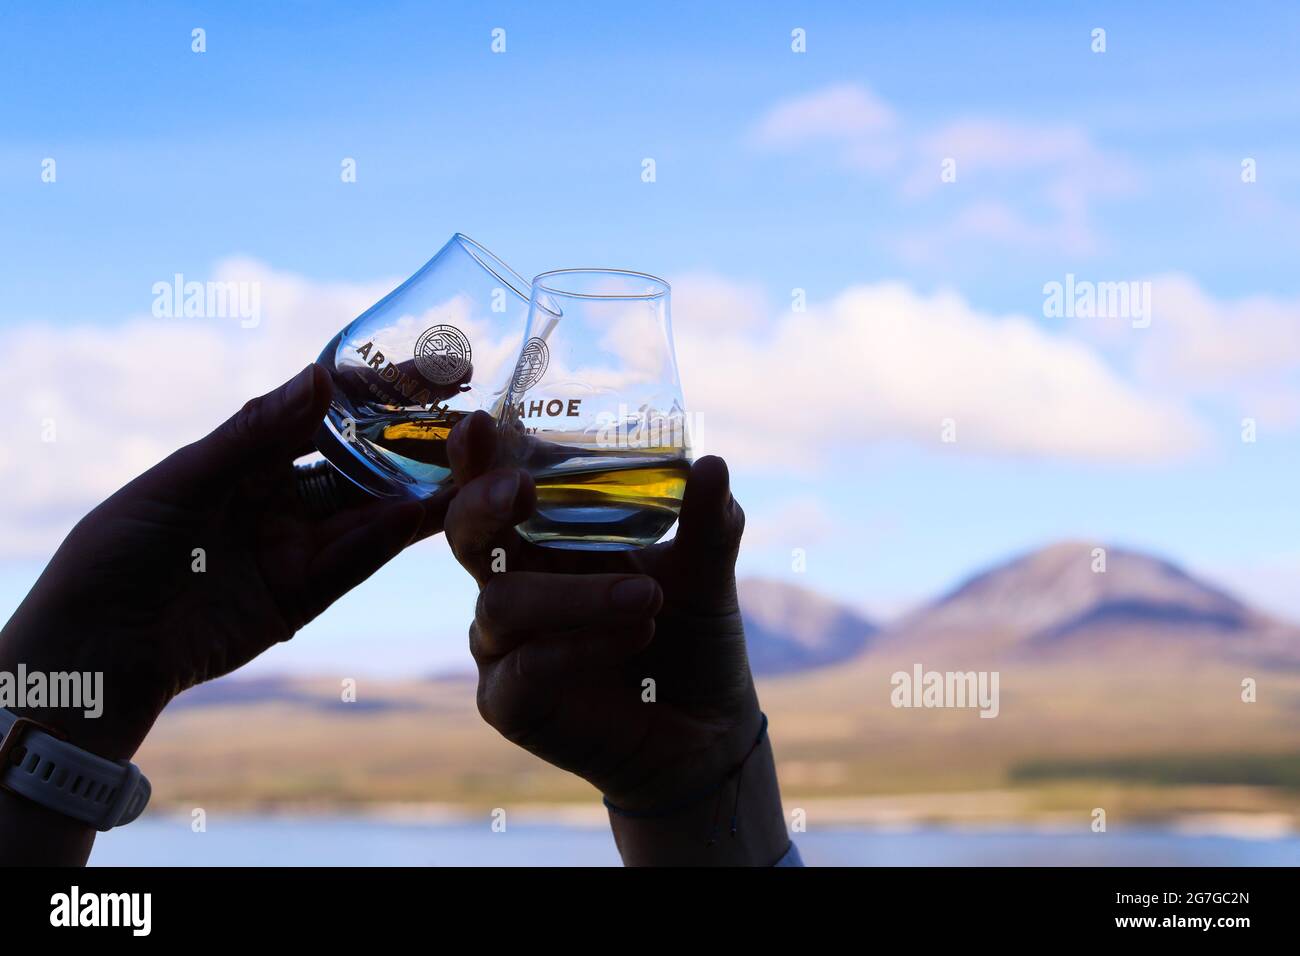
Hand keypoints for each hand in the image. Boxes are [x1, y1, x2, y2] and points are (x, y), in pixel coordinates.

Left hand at [0, 364, 452, 763]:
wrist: (94, 652)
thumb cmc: (119, 550)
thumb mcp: (184, 479)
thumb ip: (256, 432)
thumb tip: (322, 377)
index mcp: (241, 459)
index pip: (322, 415)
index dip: (374, 392)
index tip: (429, 371)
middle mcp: (273, 499)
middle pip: (356, 463)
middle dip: (410, 442)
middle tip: (470, 421)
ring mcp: (290, 547)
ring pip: (367, 513)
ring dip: (415, 491)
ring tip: (470, 467)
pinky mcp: (300, 597)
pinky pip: (352, 561)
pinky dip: (387, 538)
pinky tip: (424, 514)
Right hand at [443, 411, 787, 863]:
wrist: (706, 728)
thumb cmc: (691, 633)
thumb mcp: (707, 569)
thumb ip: (706, 520)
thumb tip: (711, 463)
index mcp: (545, 539)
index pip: (496, 487)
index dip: (477, 457)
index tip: (481, 422)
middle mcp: (513, 583)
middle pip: (467, 535)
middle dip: (482, 505)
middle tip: (521, 489)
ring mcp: (504, 644)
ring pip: (506, 602)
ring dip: (578, 594)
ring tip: (650, 598)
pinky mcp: (509, 702)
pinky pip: (527, 666)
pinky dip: (580, 646)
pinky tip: (633, 637)